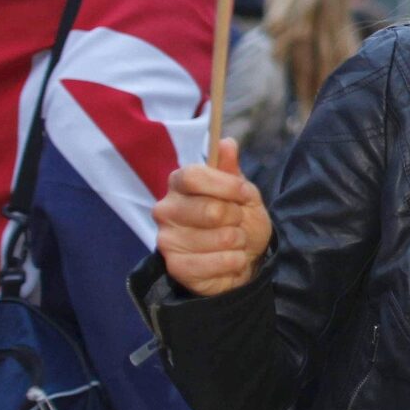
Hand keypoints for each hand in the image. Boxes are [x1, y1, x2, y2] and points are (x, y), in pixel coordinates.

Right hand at [153, 138, 271, 297]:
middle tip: (236, 222)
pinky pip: (215, 262)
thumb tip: (227, 142)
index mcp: (178, 185)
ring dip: (238, 241)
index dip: (224, 185)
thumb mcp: (242, 193)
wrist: (243, 260)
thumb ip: (232, 170)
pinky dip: (233, 261)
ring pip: (219, 238)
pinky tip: (231, 260)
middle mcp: (165, 210)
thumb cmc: (238, 222)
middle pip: (209, 209)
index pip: (192, 176)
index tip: (244, 193)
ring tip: (234, 242)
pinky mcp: (174, 267)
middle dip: (236, 217)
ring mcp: (167, 239)